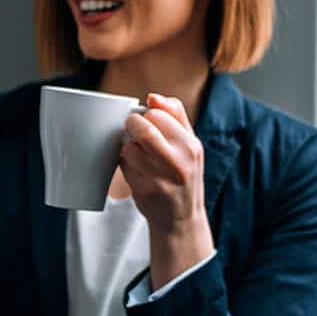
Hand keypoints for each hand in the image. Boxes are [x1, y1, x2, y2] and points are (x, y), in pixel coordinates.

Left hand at [121, 93, 214, 284]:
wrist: (182, 219)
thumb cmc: (183, 176)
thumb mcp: (189, 145)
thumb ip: (175, 116)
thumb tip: (153, 97)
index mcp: (191, 146)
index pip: (158, 114)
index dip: (147, 115)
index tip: (147, 121)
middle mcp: (180, 162)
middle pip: (144, 128)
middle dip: (132, 126)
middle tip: (132, 130)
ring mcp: (162, 178)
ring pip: (129, 147)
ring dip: (128, 149)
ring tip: (138, 156)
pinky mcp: (145, 191)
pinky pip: (125, 167)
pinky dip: (126, 166)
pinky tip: (137, 172)